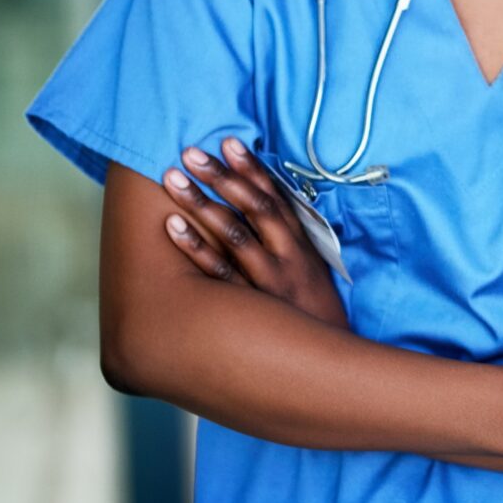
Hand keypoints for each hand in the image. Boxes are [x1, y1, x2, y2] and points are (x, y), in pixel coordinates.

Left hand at [161, 139, 349, 329]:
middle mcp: (286, 255)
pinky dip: (196, 247)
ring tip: (174, 178)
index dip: (252, 168)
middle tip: (191, 152)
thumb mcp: (310, 271)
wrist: (330, 361)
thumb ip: (287, 242)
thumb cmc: (312, 313)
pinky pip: (219, 273)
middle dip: (221, 177)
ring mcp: (268, 279)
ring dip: (202, 202)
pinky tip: (173, 226)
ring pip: (233, 233)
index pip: (275, 196)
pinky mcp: (250, 306)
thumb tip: (260, 209)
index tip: (229, 142)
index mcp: (301, 243)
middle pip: (253, 207)